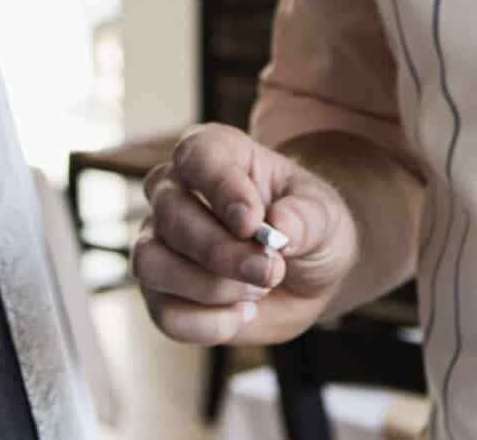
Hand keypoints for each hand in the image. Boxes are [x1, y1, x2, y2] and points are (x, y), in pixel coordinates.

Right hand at [134, 123, 359, 345]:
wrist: (306, 276)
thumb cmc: (307, 227)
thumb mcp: (324, 216)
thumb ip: (306, 217)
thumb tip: (279, 228)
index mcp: (215, 153)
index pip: (196, 155)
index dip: (221, 188)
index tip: (252, 223)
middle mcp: (174, 190)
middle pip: (172, 215)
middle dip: (223, 253)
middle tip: (271, 271)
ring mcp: (159, 241)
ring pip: (152, 263)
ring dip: (210, 288)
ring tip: (258, 290)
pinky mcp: (160, 291)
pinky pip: (164, 313)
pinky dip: (210, 323)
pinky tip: (242, 313)